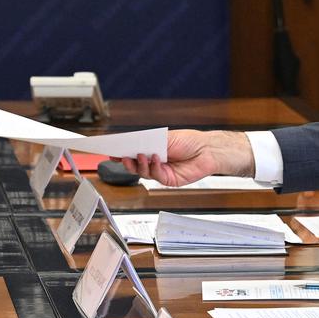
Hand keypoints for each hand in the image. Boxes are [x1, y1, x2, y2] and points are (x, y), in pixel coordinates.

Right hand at [124, 130, 253, 185]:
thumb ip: (148, 142)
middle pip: (134, 164)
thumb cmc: (189, 141)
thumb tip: (132, 144)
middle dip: (125, 160)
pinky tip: (156, 158)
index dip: (120, 152)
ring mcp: (160, 171)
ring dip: (139, 164)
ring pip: (142, 172)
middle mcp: (154, 161)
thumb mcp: (165, 137)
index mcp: (151, 149)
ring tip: (140, 155)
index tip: (110, 150)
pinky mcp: (167, 180)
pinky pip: (156, 175)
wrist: (208, 150)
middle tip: (120, 155)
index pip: (132, 151)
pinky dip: (153, 166)